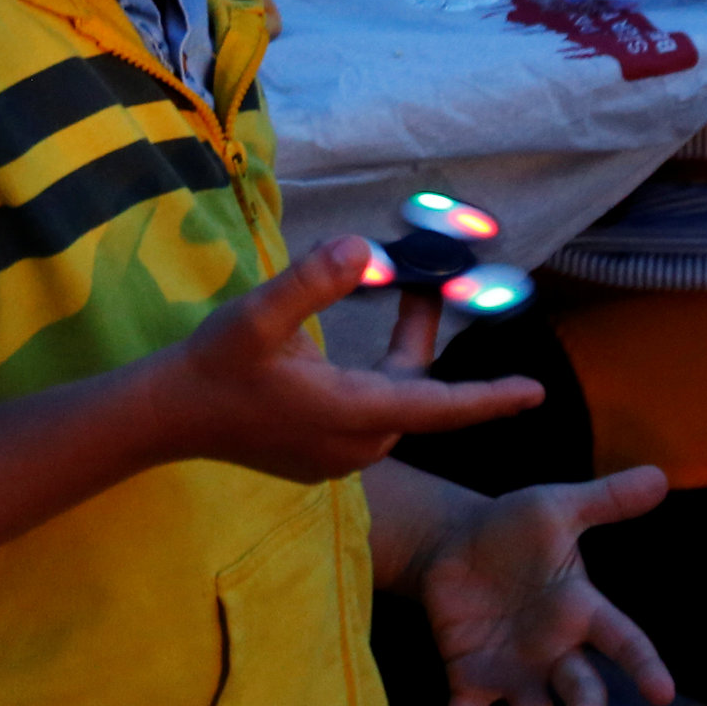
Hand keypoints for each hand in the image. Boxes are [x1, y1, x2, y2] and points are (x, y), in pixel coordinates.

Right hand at [137, 237, 544, 482]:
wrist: (170, 417)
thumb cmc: (215, 363)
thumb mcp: (259, 314)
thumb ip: (312, 281)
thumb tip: (363, 247)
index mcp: (353, 412)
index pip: (439, 405)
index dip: (490, 398)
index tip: (536, 392)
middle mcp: (357, 444)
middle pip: (417, 390)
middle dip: (426, 335)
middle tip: (432, 280)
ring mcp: (340, 456)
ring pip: (394, 402)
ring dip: (403, 356)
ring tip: (406, 296)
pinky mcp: (322, 457)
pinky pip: (371, 417)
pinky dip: (380, 379)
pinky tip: (361, 351)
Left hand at [407, 470, 675, 705]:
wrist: (456, 540)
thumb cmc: (514, 526)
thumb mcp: (555, 507)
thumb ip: (605, 499)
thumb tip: (661, 475)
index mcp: (578, 609)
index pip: (619, 638)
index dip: (641, 662)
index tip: (661, 690)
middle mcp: (553, 651)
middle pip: (577, 684)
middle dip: (585, 705)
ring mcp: (514, 671)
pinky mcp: (471, 679)